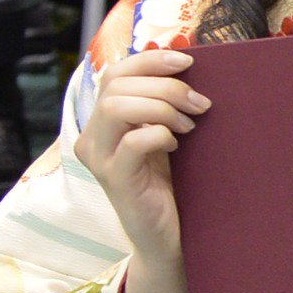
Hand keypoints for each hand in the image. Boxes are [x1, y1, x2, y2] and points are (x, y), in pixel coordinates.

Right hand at [75, 46, 201, 270]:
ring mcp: (99, 158)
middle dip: (166, 86)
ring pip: (116, 108)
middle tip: (200, 104)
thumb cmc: (172, 182)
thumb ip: (162, 104)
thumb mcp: (166, 134)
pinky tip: (175, 144)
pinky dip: (159, 134)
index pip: (114, 73)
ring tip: (188, 124)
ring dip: (161, 107)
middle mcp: (92, 137)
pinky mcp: (114, 179)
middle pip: (117, 86)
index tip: (189, 61)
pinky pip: (132, 142)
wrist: (168, 233)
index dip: (150, 60)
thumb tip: (186, 64)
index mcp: (102, 121)